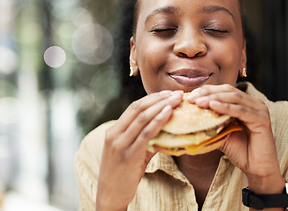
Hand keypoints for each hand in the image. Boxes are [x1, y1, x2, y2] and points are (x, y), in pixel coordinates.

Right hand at [96, 90, 182, 209]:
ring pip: (143, 118)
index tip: (168, 94)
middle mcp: (114, 134)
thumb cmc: (122, 174)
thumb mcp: (131, 152)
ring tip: (177, 100)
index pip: (134, 107)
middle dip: (159, 98)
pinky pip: (146, 133)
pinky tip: (169, 113)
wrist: (110, 195)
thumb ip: (144, 140)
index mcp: (113, 130)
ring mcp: (120, 144)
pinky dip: (158, 121)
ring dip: (162, 106)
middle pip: (138, 108)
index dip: (152, 98)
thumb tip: (166, 130)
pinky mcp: (129, 155)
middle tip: (176, 93)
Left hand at [187, 84, 283, 193]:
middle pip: (228, 91)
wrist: (257, 169)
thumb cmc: (241, 151)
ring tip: (199, 102)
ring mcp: (259, 109)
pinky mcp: (261, 119)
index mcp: (245, 103)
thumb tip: (190, 117)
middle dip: (208, 93)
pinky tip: (213, 106)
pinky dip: (226, 107)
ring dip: (214, 98)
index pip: (224, 90)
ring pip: (233, 98)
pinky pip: (240, 111)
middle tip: (192, 98)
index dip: (207, 91)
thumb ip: (212, 122)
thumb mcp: (222, 133)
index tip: (190, 96)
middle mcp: (254, 103)